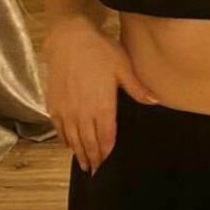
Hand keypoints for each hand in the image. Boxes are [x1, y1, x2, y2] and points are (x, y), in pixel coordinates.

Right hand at [41, 18, 158, 173]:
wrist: (69, 38)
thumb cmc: (99, 50)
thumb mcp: (123, 67)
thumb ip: (137, 88)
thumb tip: (156, 101)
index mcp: (102, 106)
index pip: (106, 137)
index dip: (107, 152)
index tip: (108, 163)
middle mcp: (83, 112)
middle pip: (89, 142)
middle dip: (94, 158)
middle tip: (96, 171)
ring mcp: (67, 109)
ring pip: (73, 138)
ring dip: (79, 153)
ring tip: (84, 164)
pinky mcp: (54, 103)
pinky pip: (59, 128)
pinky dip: (64, 139)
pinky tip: (68, 144)